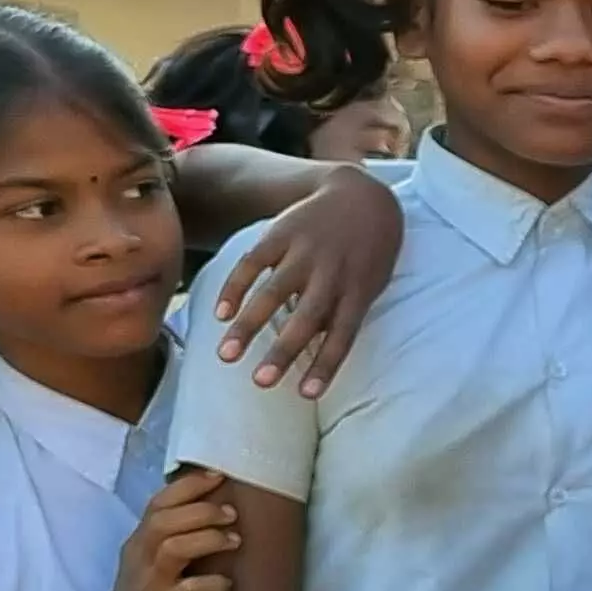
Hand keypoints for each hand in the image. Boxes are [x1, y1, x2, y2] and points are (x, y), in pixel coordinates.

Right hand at [94, 468, 239, 590]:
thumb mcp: (150, 568)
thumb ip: (171, 541)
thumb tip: (211, 514)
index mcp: (137, 545)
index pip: (157, 504)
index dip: (188, 487)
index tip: (218, 476)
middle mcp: (138, 559)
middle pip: (165, 520)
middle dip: (202, 510)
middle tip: (232, 513)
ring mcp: (148, 585)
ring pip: (174, 548)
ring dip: (208, 539)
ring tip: (235, 541)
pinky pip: (188, 590)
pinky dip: (211, 583)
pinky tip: (226, 584)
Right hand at [210, 164, 402, 395]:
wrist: (363, 196)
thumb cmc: (368, 253)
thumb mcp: (371, 283)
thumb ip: (343, 313)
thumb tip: (313, 350)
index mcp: (358, 291)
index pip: (343, 335)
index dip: (325, 365)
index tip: (306, 394)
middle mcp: (332, 274)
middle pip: (306, 318)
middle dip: (283, 352)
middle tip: (259, 382)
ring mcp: (304, 252)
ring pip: (273, 293)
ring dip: (248, 326)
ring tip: (227, 355)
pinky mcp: (281, 234)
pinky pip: (254, 263)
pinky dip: (235, 288)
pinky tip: (220, 314)